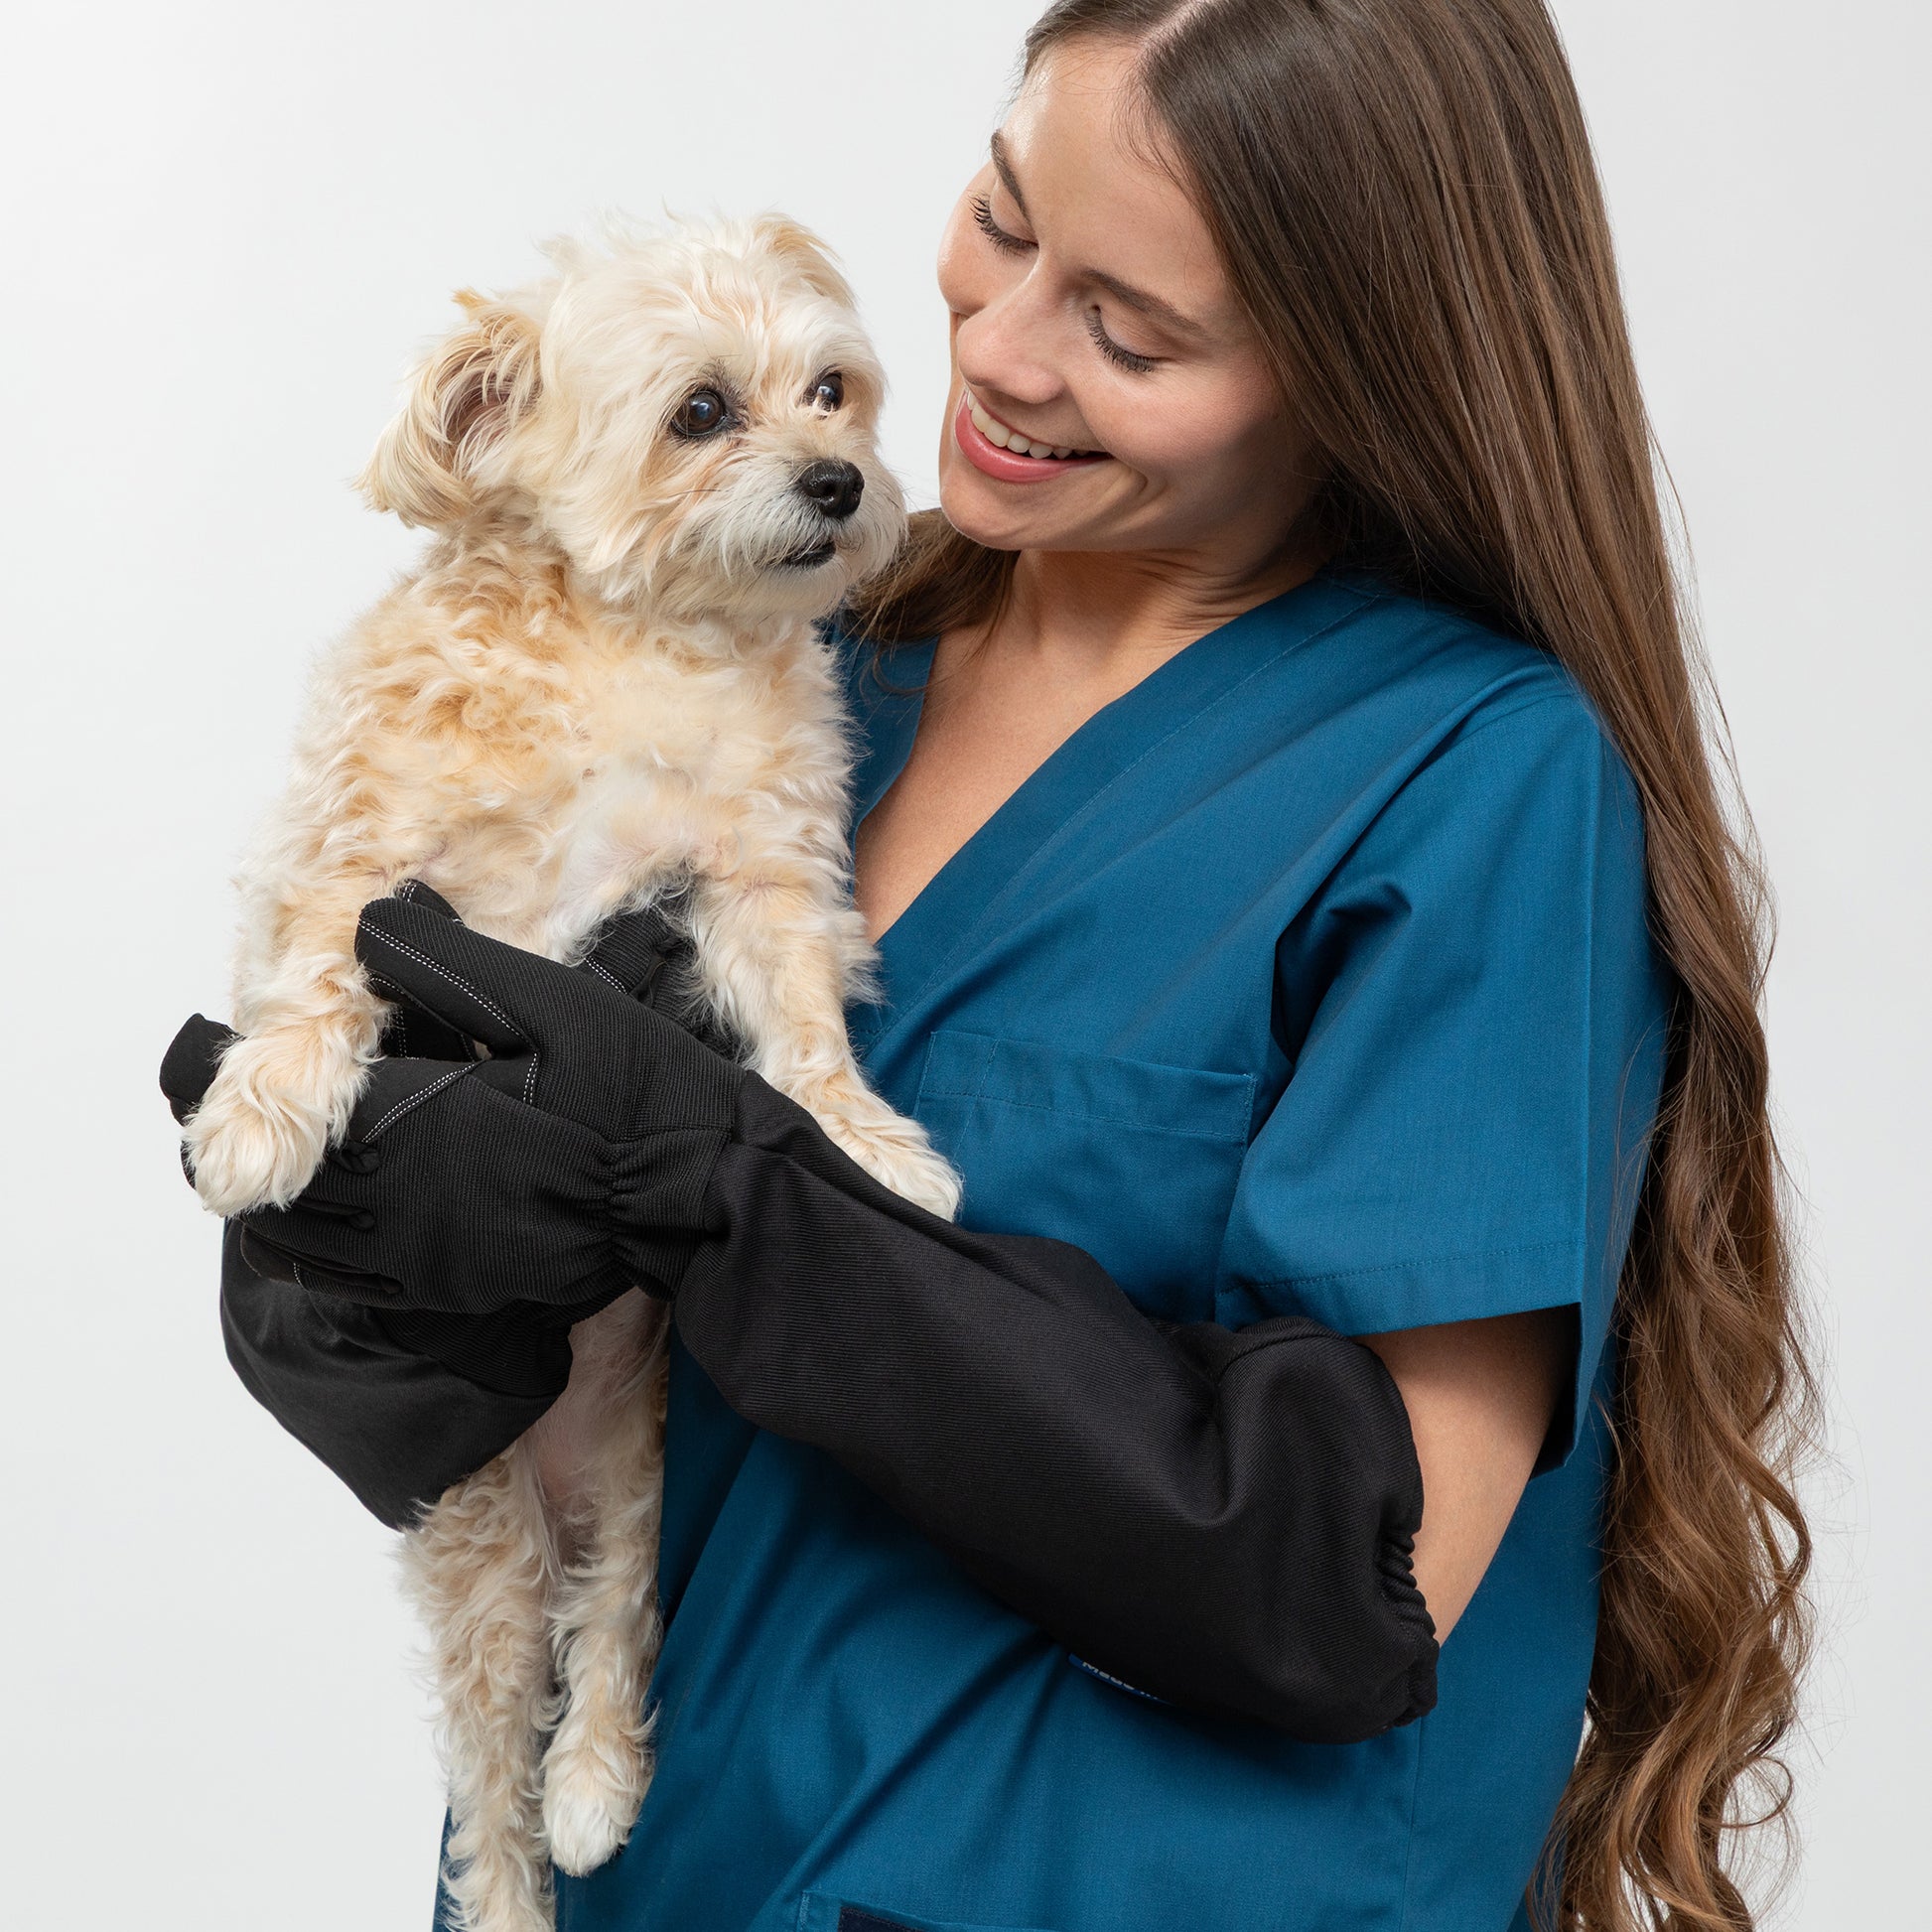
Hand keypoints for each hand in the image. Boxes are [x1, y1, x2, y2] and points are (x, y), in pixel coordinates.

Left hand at [161, 888, 746, 1312]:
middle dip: (231, 1140)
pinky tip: (322, 1219)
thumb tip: (364, 928)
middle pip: (269, 1181)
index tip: (196, 1052)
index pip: (282, 1098)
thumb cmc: (632, 1090)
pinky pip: (342, 1282)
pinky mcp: (450, 1286)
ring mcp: (420, 1255)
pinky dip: (308, 1250)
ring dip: (264, 1200)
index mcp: (412, 1120)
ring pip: (294, 1242)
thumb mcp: (548, 1001)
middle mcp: (397, 1199)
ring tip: (261, 1160)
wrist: (695, 1191)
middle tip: (210, 1102)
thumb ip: (446, 966)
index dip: (222, 1074)